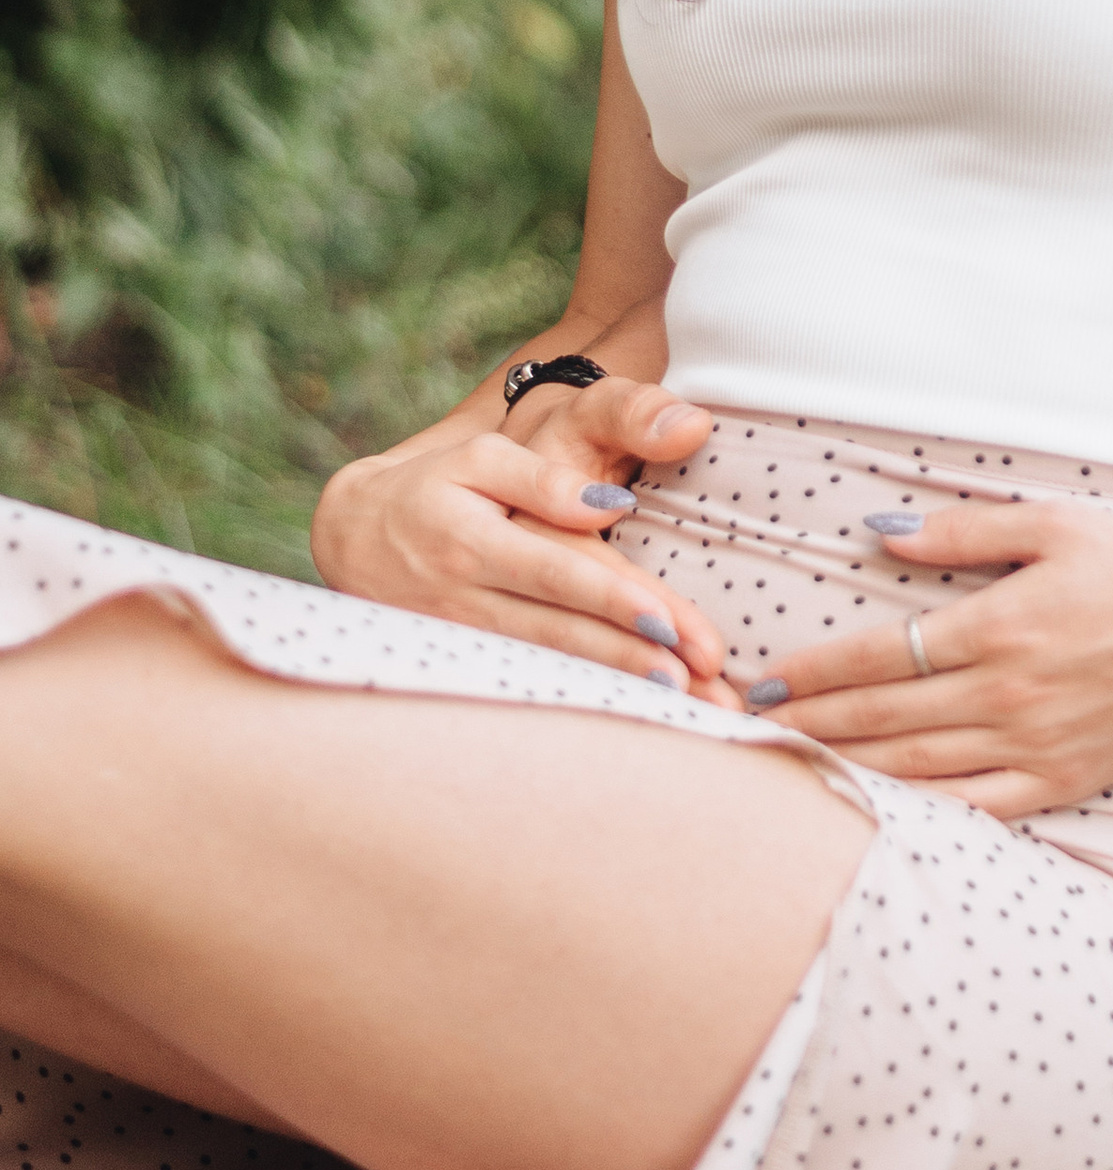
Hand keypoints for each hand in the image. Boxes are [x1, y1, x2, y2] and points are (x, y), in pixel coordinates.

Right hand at [312, 378, 730, 690]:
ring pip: (552, 667)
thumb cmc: (432, 486)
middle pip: (566, 632)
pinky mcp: (467, 664)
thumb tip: (609, 507)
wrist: (354, 536)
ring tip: (681, 703)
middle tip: (702, 681)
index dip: (618, 602)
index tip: (674, 626)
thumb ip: (541, 480)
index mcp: (475, 542)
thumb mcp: (478, 459)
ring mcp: (465, 641)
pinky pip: (531, 682)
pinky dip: (581, 697)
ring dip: (617, 686)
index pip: (561, 574)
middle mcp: (468, 600)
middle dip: (635, 658)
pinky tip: (626, 711)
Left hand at [733, 501, 1112, 817]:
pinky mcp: (1058, 782)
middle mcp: (1006, 694)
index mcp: (999, 626)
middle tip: (750, 728)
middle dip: (810, 721)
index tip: (767, 677)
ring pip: (915, 767)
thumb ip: (966, 530)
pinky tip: (874, 810)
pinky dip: (916, 810)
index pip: (880, 655)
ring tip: (787, 766)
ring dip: (845, 766)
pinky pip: (971, 808)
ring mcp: (1032, 746)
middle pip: (883, 716)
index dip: (816, 669)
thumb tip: (885, 532)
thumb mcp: (1055, 526)